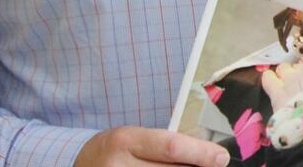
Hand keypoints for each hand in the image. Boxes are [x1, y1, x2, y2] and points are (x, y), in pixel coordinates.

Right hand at [74, 126, 228, 166]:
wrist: (82, 165)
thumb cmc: (118, 150)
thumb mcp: (136, 138)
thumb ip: (168, 145)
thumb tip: (210, 155)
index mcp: (125, 140)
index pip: (171, 147)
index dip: (201, 153)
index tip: (221, 157)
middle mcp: (118, 165)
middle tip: (213, 166)